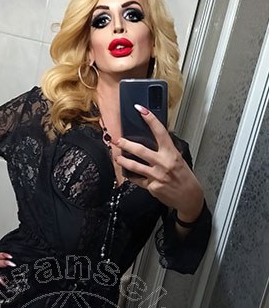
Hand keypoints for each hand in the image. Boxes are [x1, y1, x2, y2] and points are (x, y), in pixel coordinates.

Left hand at [114, 105, 204, 221]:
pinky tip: (127, 173)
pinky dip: (132, 176)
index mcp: (172, 153)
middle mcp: (163, 163)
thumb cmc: (185, 177)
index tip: (141, 110)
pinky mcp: (151, 187)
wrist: (189, 197)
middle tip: (117, 140)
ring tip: (117, 157)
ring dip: (123, 161)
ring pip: (134, 166)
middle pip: (140, 150)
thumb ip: (166, 151)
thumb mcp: (179, 159)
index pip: (160, 132)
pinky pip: (137, 180)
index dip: (150, 119)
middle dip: (126, 144)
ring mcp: (156, 176)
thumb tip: (155, 141)